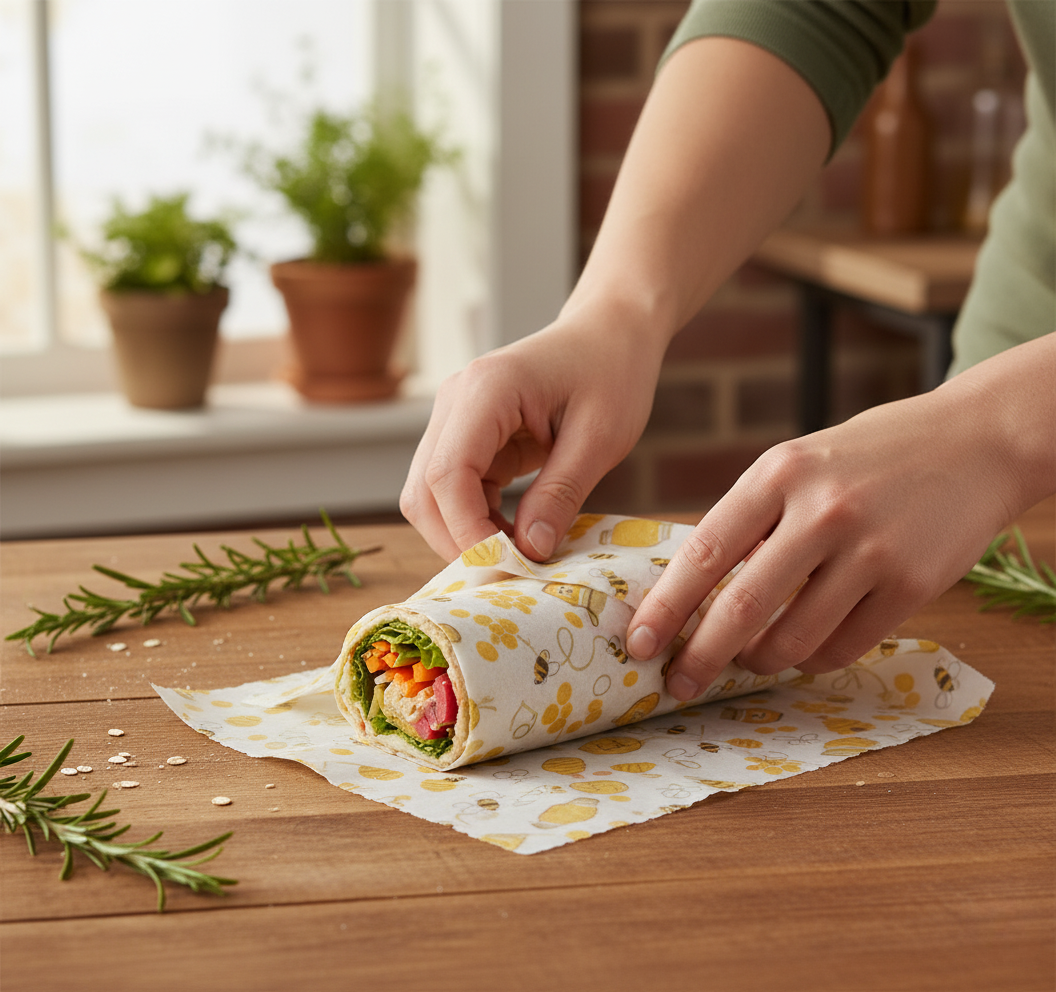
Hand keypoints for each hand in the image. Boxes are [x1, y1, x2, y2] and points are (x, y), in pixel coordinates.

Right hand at [401, 319, 662, 560]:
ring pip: (430, 495)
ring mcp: (454, 418)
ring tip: (519, 556)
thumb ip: (561, 494)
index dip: (468, 531)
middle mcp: (455, 400)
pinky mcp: (466, 435)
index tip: (510, 566)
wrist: (610, 332)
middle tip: (511, 574)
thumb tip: (530, 552)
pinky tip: (516, 536)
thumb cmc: (612, 372)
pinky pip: (454, 490)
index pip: (448, 475)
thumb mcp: (600, 438)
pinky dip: (477, 520)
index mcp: (486, 390)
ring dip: (465, 533)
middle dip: (458, 540)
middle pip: (424, 491)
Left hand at [626, 374, 1045, 699]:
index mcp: (779, 473)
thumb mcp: (798, 464)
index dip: (666, 605)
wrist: (974, 441)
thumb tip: (691, 587)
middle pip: (743, 605)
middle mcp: (822, 510)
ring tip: (750, 659)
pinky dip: (813, 659)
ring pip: (794, 637)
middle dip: (700, 655)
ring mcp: (871, 549)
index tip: (638, 642)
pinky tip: (805, 650)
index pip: (705, 550)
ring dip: (760, 661)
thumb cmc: (868, 457)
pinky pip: (844, 647)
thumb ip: (751, 517)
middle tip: (677, 683)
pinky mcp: (912, 584)